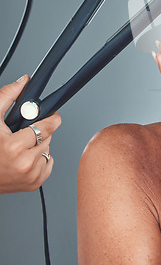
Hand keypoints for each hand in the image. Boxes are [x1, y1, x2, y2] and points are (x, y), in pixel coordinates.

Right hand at [0, 75, 60, 193]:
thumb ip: (7, 97)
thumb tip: (23, 82)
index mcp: (15, 148)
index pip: (49, 126)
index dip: (49, 118)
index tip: (49, 116)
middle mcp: (26, 164)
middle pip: (49, 136)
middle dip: (38, 132)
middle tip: (21, 135)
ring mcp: (31, 176)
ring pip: (48, 149)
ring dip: (38, 146)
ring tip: (19, 148)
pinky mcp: (35, 184)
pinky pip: (48, 163)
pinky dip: (39, 159)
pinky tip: (23, 158)